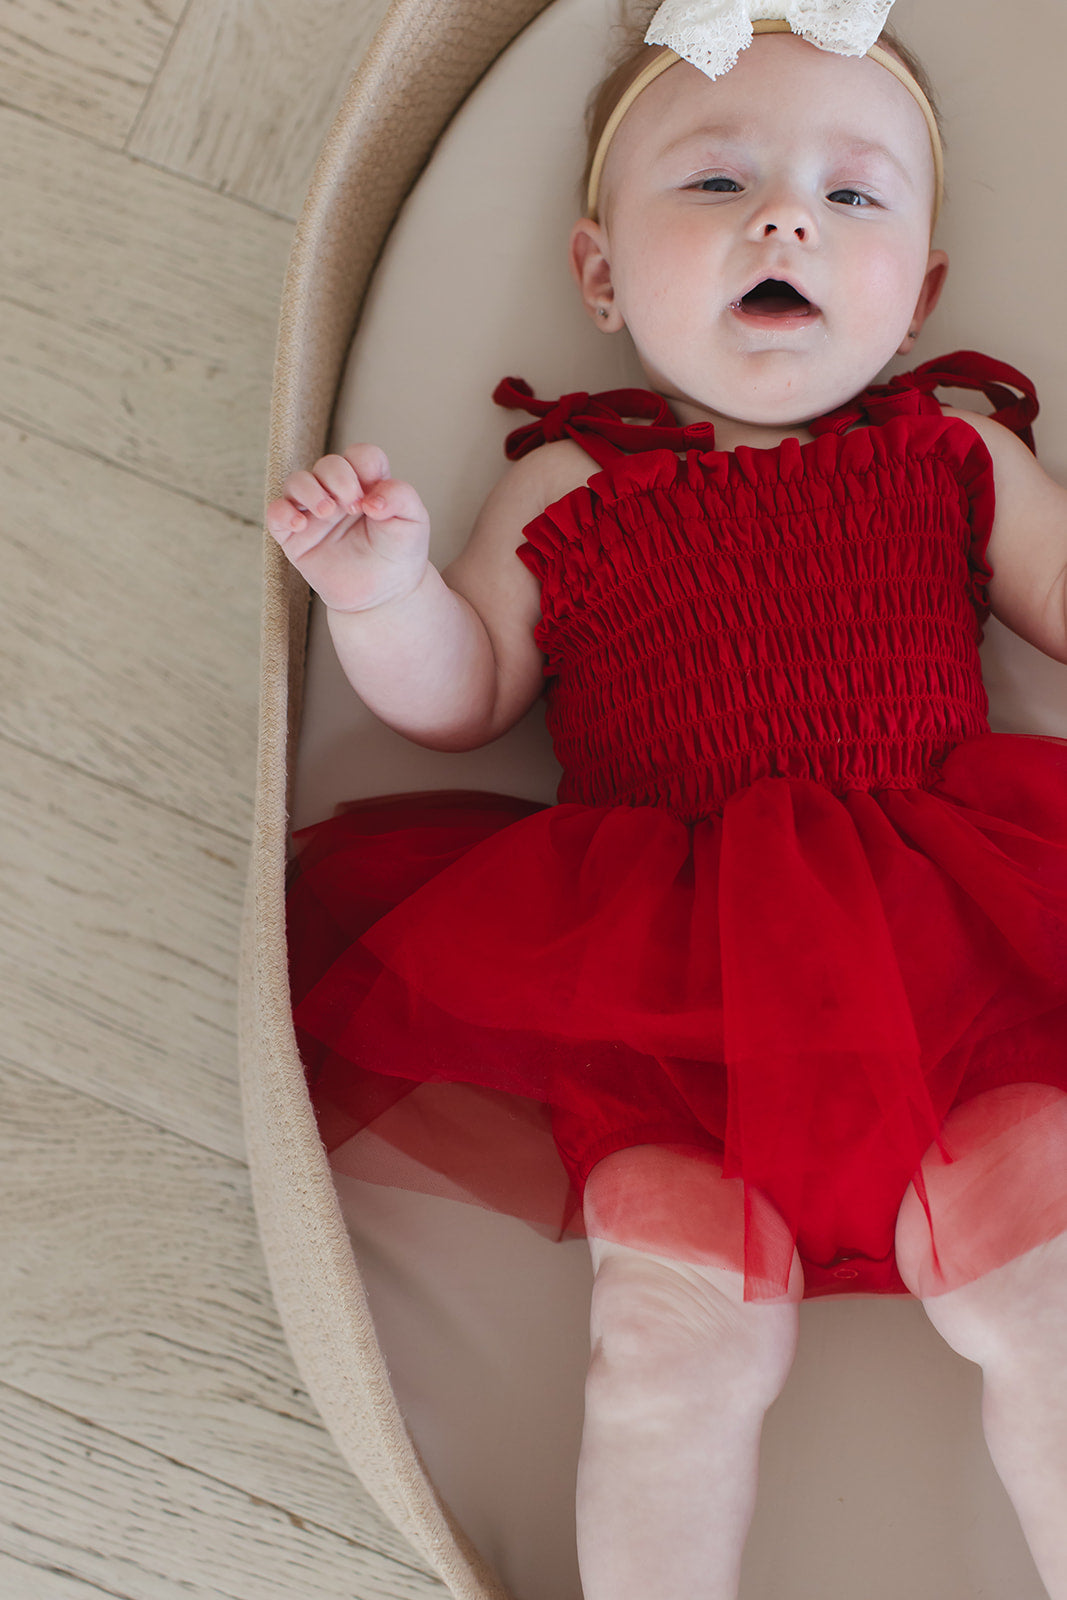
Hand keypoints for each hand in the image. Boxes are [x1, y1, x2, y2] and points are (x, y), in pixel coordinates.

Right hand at [266, 443, 430, 613]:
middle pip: (328, 464)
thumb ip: (401, 498)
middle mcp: (338, 493)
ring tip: (326, 511)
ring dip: (309, 490)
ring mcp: (314, 513)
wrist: (384, 595)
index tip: (374, 499)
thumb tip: (372, 498)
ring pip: (296, 481)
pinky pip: (275, 513)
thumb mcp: (413, 522)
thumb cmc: (398, 554)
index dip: (364, 467)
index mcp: (368, 483)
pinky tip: (299, 525)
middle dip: (339, 478)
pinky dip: (281, 513)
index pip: (360, 456)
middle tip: (353, 507)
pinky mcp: (295, 537)